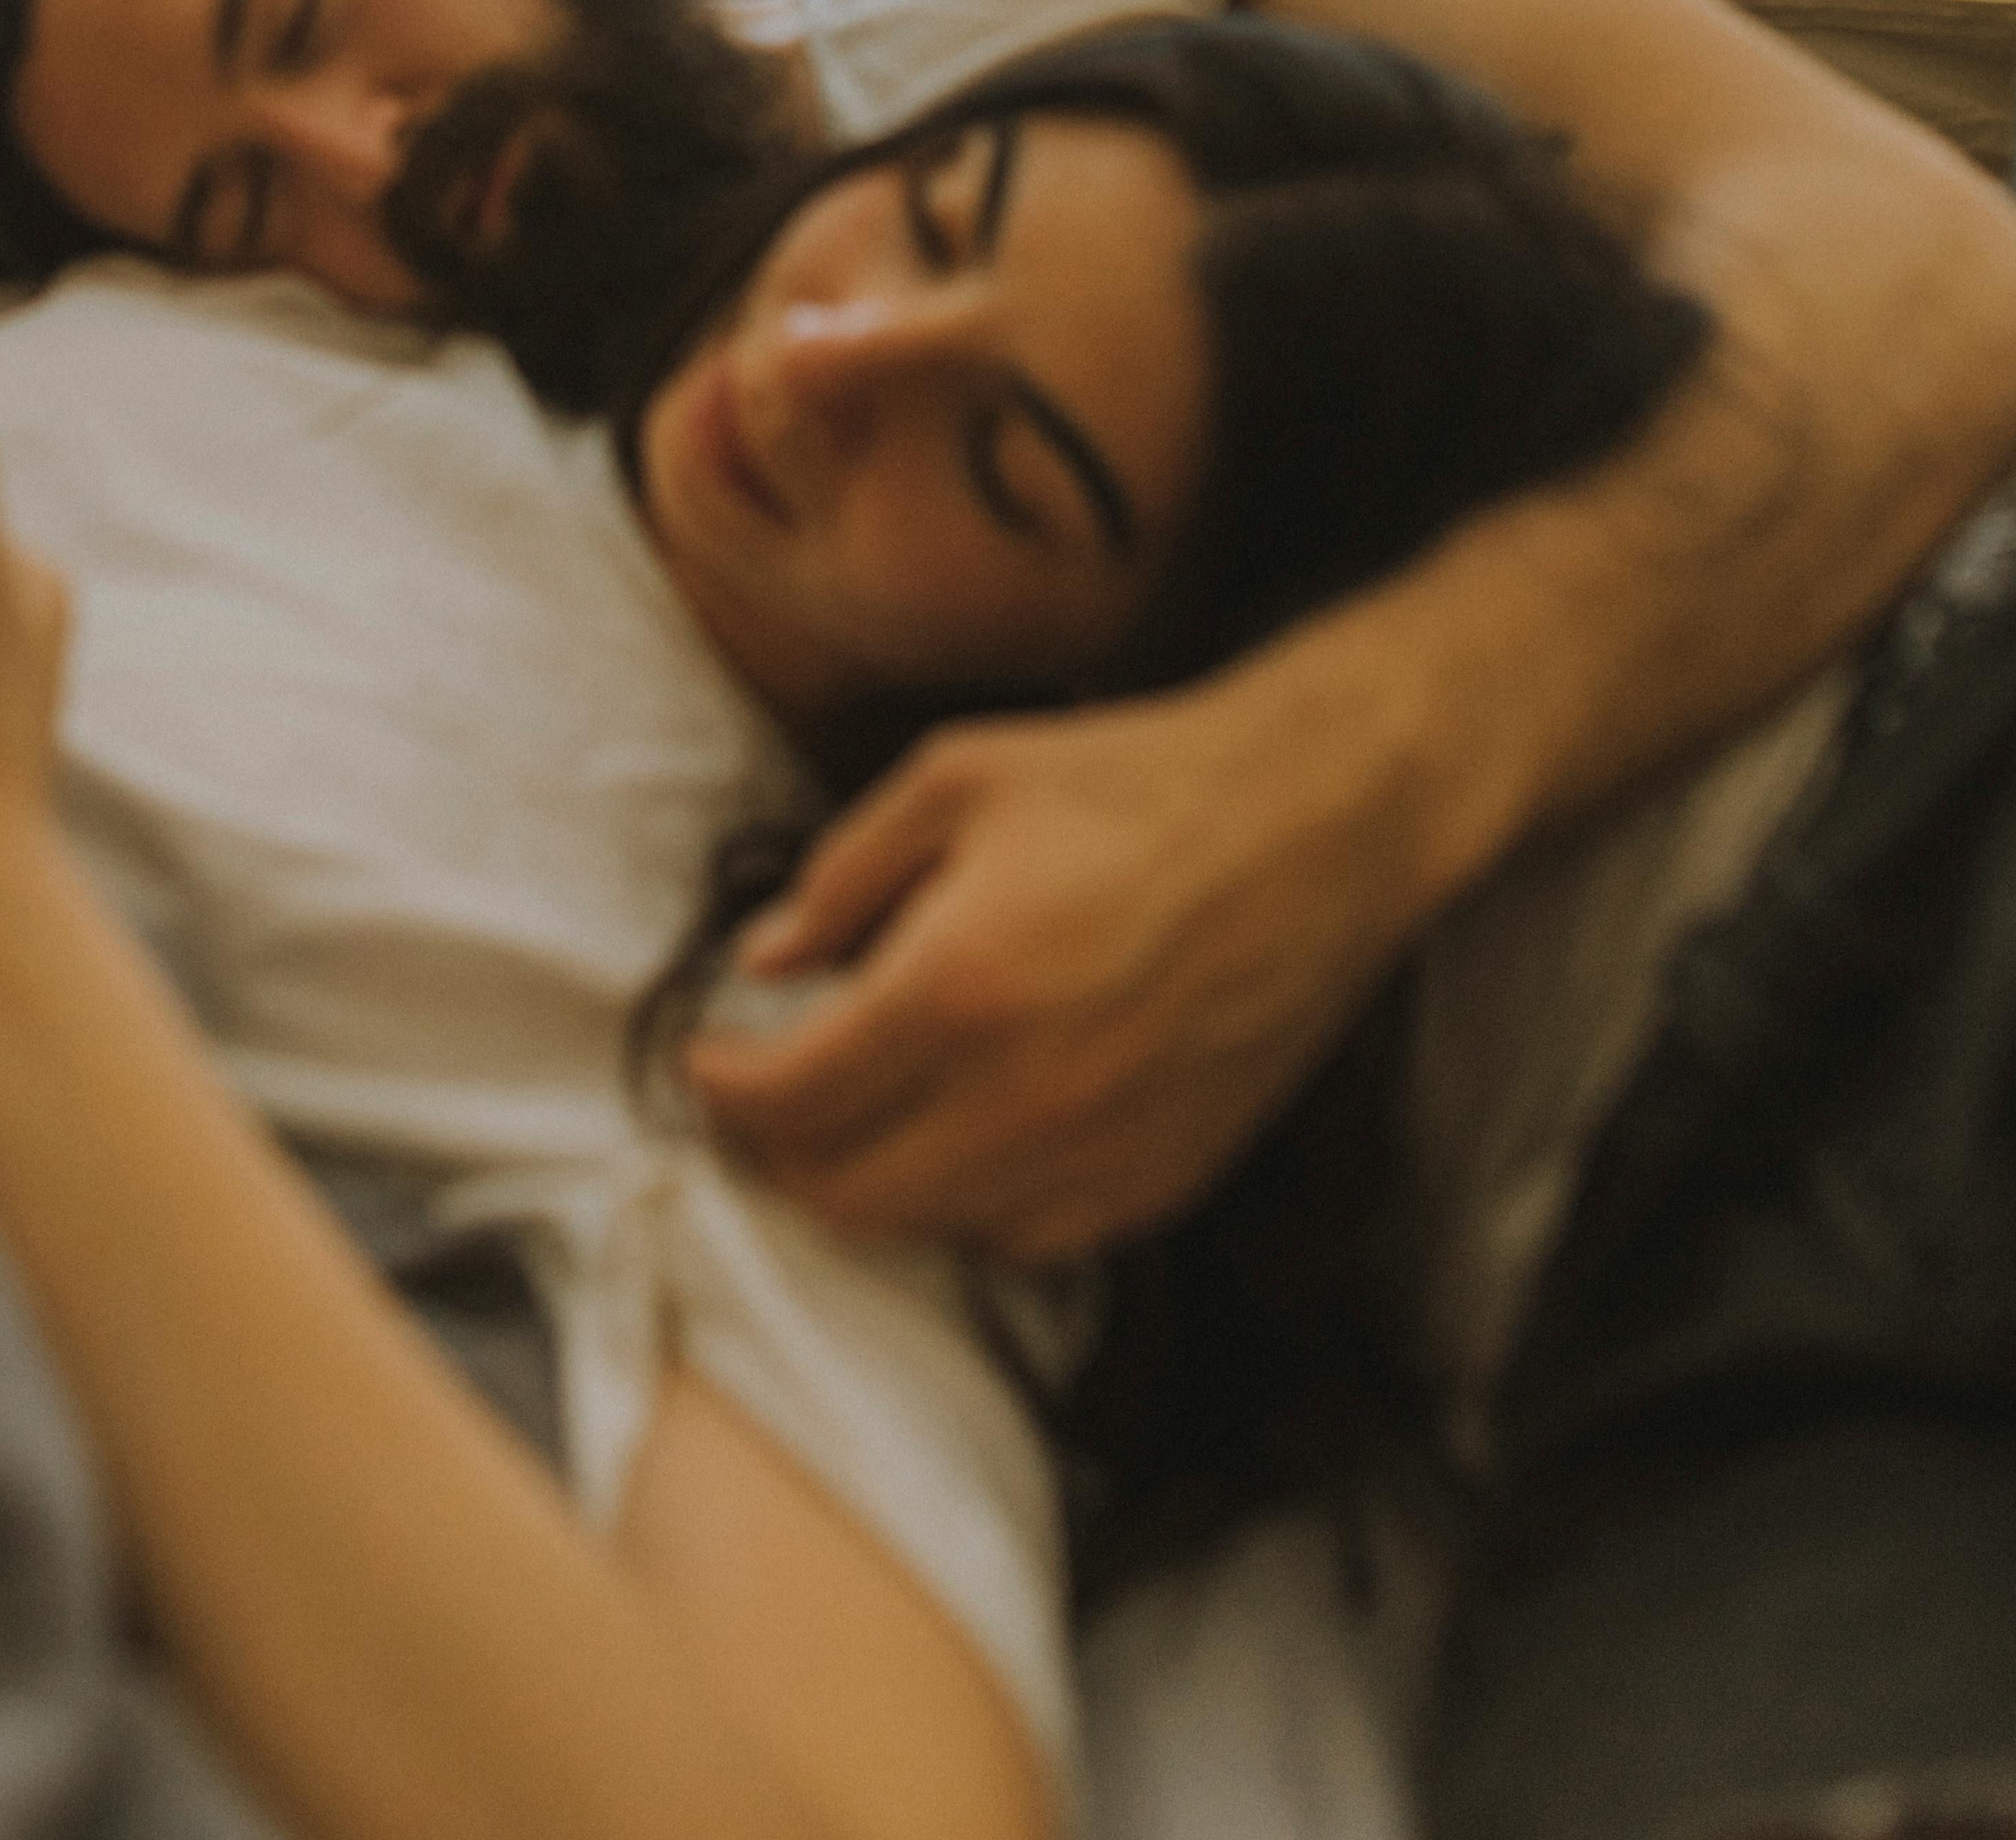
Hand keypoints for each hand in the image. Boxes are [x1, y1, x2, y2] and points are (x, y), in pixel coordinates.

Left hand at [684, 668, 1419, 1265]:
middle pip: (843, 1193)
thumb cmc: (1134, 781)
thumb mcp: (958, 775)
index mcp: (958, 987)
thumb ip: (844, 874)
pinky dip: (965, 1206)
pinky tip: (956, 1135)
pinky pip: (1026, 1240)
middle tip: (757, 1095)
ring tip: (848, 1112)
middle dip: (775, 1152)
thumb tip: (764, 958)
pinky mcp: (1161, 1181)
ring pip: (929, 1232)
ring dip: (866, 1184)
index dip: (720, 1093)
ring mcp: (1100, 1154)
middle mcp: (1025, 1098)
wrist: (1315, 827)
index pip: (790, 1100)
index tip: (700, 1060)